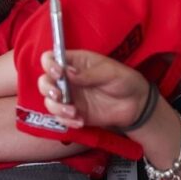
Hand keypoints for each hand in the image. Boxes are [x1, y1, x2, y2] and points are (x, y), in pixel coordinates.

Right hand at [37, 49, 151, 129]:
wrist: (136, 105)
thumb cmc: (124, 80)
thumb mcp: (110, 72)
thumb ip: (89, 73)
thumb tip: (68, 73)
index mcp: (74, 62)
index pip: (51, 58)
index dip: (49, 64)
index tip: (58, 73)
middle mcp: (67, 79)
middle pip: (44, 81)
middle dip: (47, 88)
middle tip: (60, 95)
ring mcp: (70, 97)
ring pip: (49, 101)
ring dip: (56, 107)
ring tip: (73, 112)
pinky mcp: (74, 113)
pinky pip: (60, 118)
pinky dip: (66, 121)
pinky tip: (80, 121)